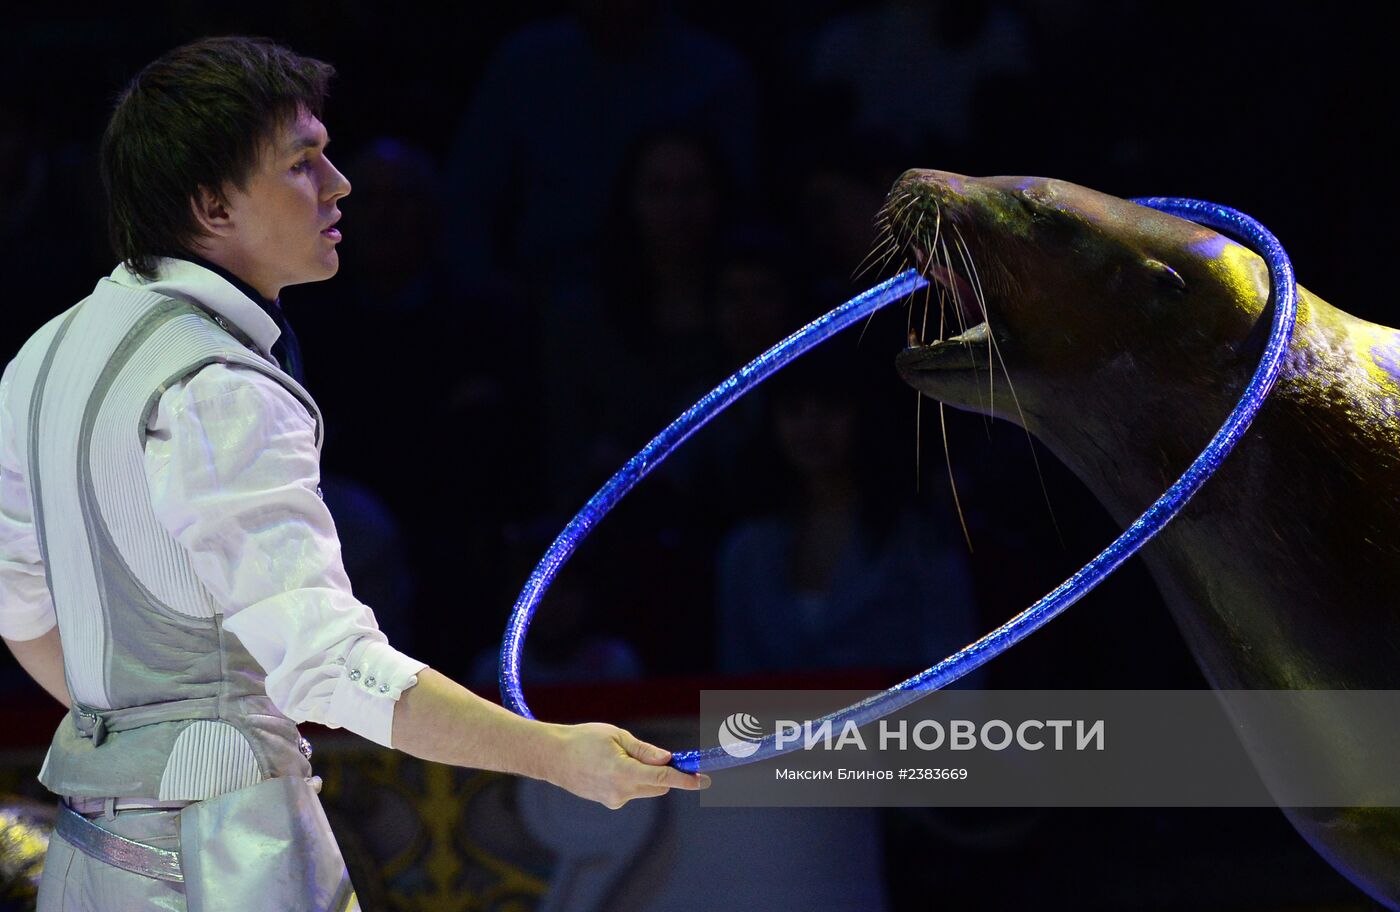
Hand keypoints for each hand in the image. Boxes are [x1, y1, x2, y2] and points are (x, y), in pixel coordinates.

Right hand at [549, 722, 710, 808]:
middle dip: (665, 773)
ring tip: (621, 755)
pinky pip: (631, 790)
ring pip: (645, 789)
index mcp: (623, 772)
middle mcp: (620, 791)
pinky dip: (632, 779)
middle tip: (665, 756)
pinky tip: (611, 766)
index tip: (703, 780)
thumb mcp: (616, 736)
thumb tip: (668, 760)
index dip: (685, 780)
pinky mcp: (608, 802)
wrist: (552, 757)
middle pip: (658, 786)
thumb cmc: (583, 740)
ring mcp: (613, 800)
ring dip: (647, 776)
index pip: (663, 779)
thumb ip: (644, 751)